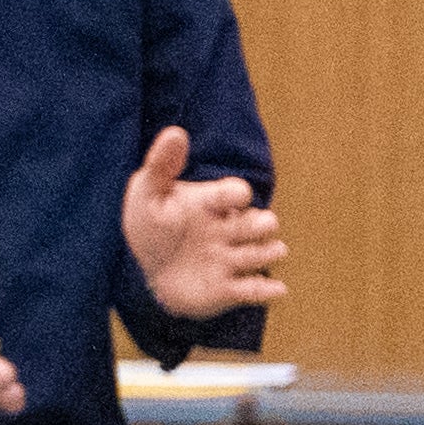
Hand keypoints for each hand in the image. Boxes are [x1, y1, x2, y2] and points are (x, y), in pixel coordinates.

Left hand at [119, 126, 286, 324]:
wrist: (148, 271)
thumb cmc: (153, 227)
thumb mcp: (147, 194)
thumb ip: (161, 165)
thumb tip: (175, 132)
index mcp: (213, 204)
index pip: (236, 192)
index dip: (237, 194)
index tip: (236, 196)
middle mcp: (229, 229)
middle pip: (262, 223)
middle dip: (262, 224)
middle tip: (255, 227)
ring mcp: (231, 259)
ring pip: (264, 254)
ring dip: (266, 254)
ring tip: (264, 252)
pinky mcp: (229, 288)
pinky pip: (254, 291)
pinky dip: (267, 291)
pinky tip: (276, 289)